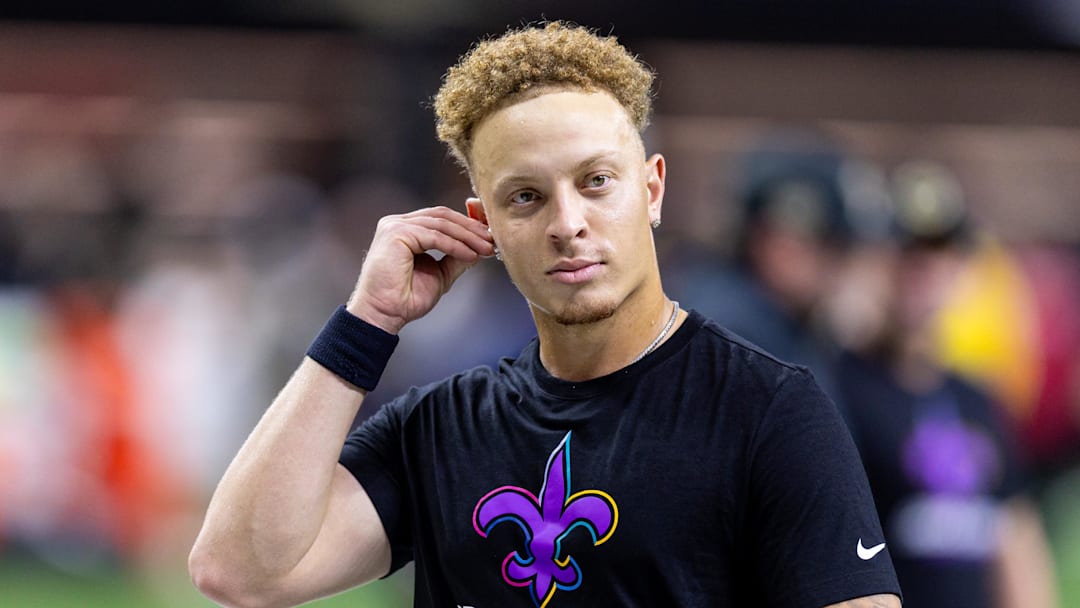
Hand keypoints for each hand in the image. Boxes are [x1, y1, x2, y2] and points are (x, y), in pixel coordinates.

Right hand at [346, 206, 494, 333]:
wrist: (384, 315)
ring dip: (467, 236)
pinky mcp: (396, 233)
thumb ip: (456, 258)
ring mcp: (395, 226)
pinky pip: (435, 236)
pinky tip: (470, 255)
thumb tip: (478, 249)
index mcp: (405, 229)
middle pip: (442, 216)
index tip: (488, 237)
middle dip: (470, 228)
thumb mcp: (440, 274)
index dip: (466, 224)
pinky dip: (455, 245)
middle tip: (491, 241)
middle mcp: (397, 223)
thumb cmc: (404, 299)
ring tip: (485, 249)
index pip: (440, 218)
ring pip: (441, 224)